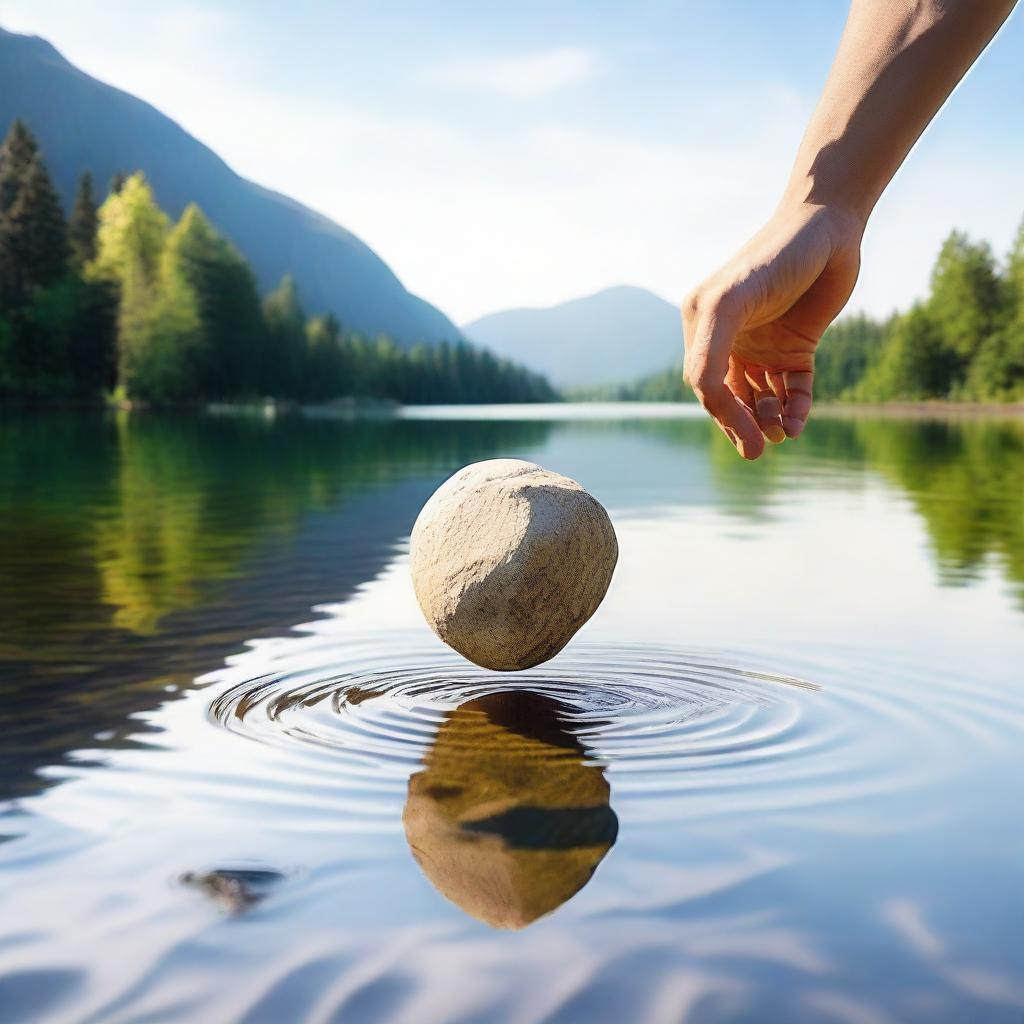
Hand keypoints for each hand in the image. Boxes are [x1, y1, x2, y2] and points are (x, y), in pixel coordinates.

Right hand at [682, 201, 862, 458]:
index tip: (749, 440)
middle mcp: (730, 339)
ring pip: (761, 397)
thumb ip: (710, 347)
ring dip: (769, 418)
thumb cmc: (774, 256)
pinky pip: (793, 388)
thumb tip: (701, 395)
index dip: (724, 416)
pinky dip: (795, 408)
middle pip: (730, 398)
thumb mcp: (732, 301)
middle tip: (759, 452)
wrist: (829, 225)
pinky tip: (798, 422)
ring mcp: (764, 344)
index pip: (705, 385)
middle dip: (743, 426)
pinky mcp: (798, 345)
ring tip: (784, 430)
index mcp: (703, 327)